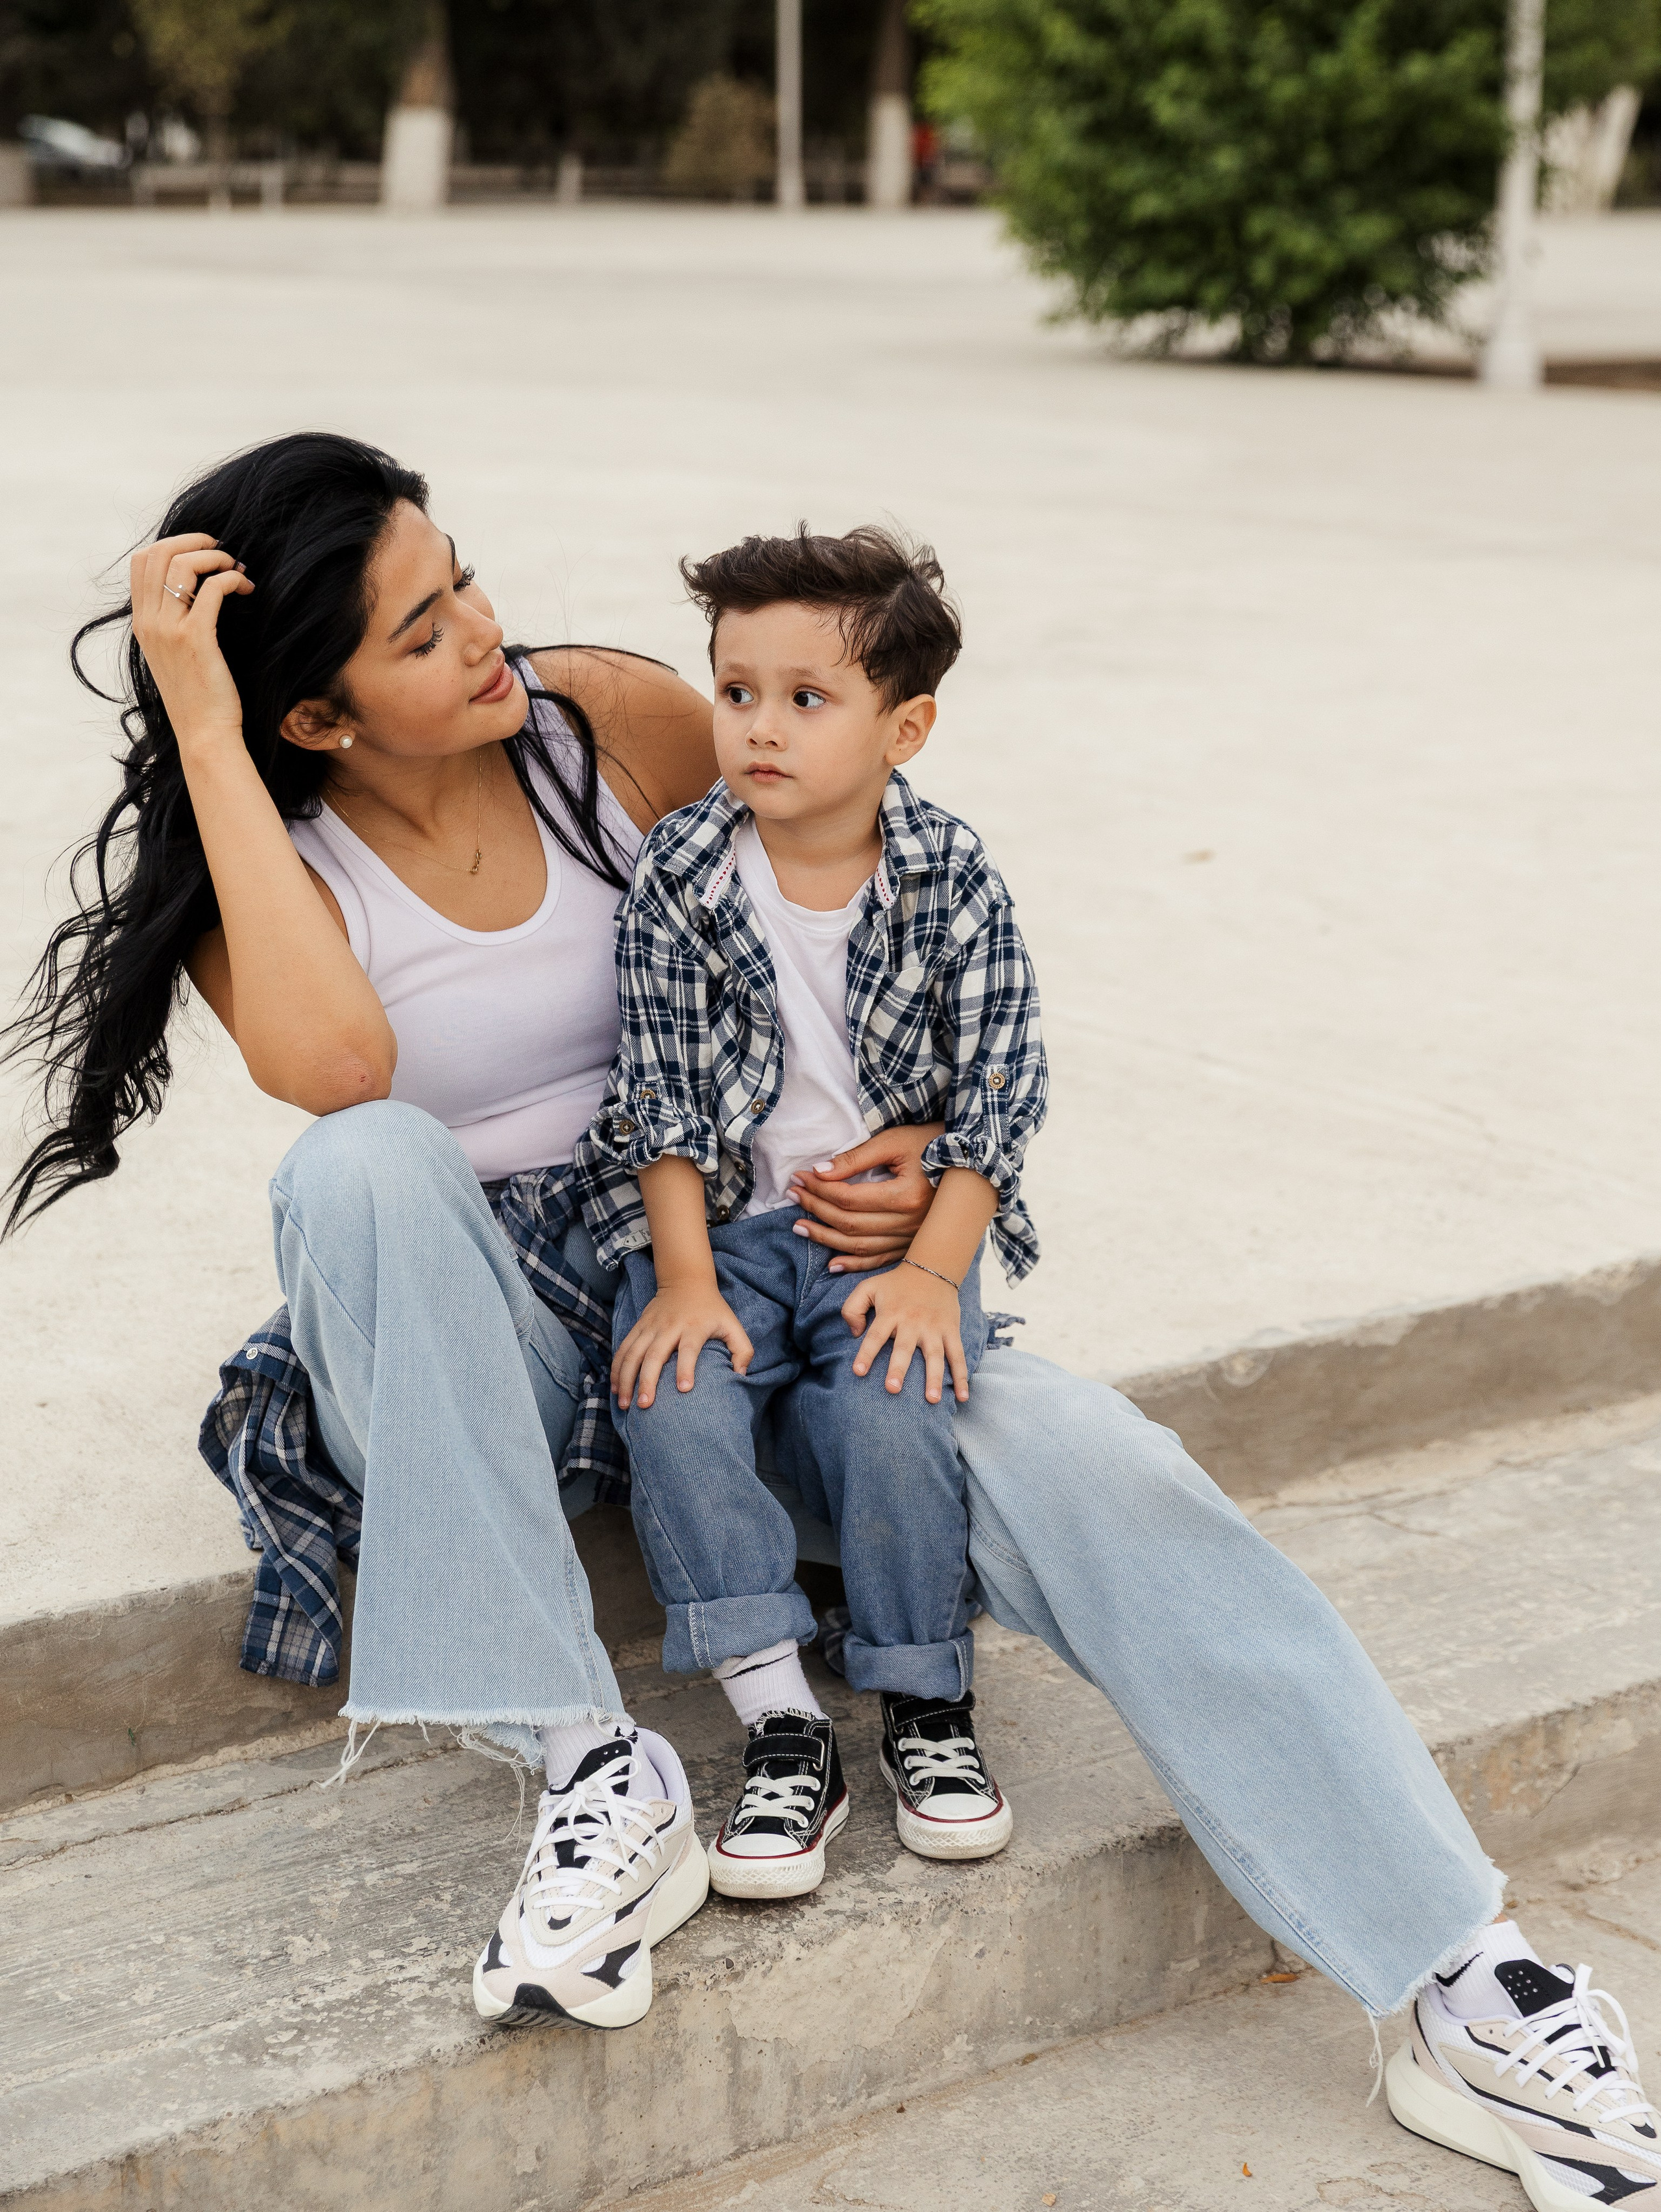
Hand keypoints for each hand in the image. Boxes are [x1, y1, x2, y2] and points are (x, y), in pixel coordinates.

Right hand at [129, 532, 254, 756]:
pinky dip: (231, 579)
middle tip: (222, 551)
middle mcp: (149, 622)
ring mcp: (169, 630)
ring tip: (236, 569)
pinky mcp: (195, 639)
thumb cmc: (199, 697)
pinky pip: (212, 590)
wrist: (204, 734)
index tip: (202, 552)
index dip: (172, 544)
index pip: (141, 562)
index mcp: (141, 623)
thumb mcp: (174, 656)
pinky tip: (246, 587)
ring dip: (214, 558)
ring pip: (182, 565)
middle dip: (193, 542)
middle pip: (159, 554)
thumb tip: (195, 593)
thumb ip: (173, 623)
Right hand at [611, 1280, 753, 1409]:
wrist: (686, 1280)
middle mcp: (670, 1327)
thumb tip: (740, 1376)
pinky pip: (624, 1348)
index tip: (684, 1389)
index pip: (689, 1349)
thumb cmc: (712, 1309)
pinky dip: (617, 1368)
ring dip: (626, 1379)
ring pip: (633, 1353)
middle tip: (645, 1405)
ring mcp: (651, 1327)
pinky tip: (615, 1388)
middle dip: (647, 1381)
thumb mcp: (732, 1324)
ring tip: (625, 1403)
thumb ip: (742, 1350)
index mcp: (694, 1327)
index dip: (686, 1368)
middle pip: (655, 1355)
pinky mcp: (639, 1326)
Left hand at [788, 1123, 942, 1272]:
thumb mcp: (893, 1142)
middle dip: (816, 1210)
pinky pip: (879, 1260)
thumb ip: (856, 1158)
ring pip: (860, 1246)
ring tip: (799, 1227)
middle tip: (792, 1196)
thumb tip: (819, 1172)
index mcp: (906, 1196)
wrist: (968, 1160)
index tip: (799, 1177)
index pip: (850, 1198)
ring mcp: (913, 1238)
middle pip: (851, 1223)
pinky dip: (854, 1264)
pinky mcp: (913, 1244)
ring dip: (826, 1239)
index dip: (819, 1189)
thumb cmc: (930, 1143)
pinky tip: (832, 1264)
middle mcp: (910, 1223)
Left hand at [840, 1262, 968, 1405]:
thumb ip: (853, 1308)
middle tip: (892, 1389)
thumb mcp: (868, 1287)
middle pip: (905, 1348)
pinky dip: (962, 1376)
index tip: (858, 1372)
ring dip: (935, 1378)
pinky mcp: (951, 1331)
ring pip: (935, 1355)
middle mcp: (913, 1322)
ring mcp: (934, 1328)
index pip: (876, 1335)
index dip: (866, 1354)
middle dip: (899, 1368)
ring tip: (933, 1400)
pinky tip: (963, 1397)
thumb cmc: (895, 1285)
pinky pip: (958, 1355)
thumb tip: (854, 1334)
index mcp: (891, 1313)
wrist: (932, 1269)